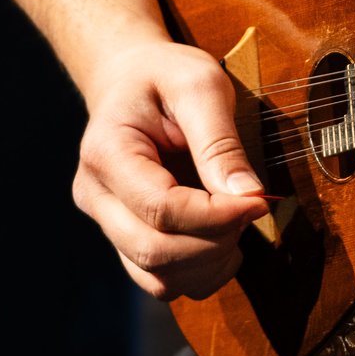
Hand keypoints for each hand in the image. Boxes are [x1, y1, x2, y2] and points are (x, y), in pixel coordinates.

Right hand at [70, 38, 271, 300]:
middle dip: (216, 241)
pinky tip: (222, 240)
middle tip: (252, 208)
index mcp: (106, 152)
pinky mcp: (123, 239)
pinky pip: (160, 280)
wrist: (129, 80)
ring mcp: (105, 222)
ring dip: (210, 264)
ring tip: (238, 223)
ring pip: (157, 277)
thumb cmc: (165, 75)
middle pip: (155, 251)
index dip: (215, 216)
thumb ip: (220, 141)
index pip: (159, 208)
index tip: (259, 201)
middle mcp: (95, 196)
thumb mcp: (200, 84)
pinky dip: (199, 272)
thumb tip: (248, 196)